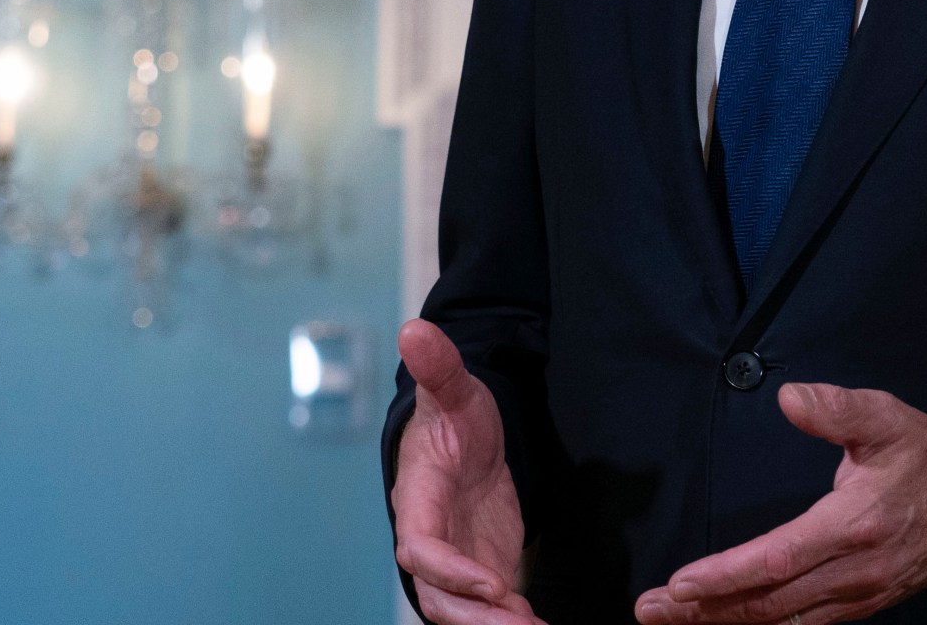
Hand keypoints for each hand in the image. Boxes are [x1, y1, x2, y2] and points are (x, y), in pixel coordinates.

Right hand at [393, 319, 546, 624]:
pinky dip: (511, 621)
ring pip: (462, 611)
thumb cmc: (455, 418)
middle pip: (439, 596)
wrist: (466, 440)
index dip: (451, 571)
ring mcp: (456, 561)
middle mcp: (431, 541)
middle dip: (477, 618)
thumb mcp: (455, 391)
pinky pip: (489, 608)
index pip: (422, 548)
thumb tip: (416, 329)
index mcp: (418, 502)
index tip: (494, 583)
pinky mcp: (481, 569)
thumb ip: (440, 368)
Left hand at [634, 383, 926, 624]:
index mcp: (853, 525)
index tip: (679, 584)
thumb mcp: (888, 418)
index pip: (776, 559)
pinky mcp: (862, 606)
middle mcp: (852, 572)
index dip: (724, 576)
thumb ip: (838, 408)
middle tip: (651, 610)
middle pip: (768, 603)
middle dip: (704, 611)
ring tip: (675, 620)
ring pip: (781, 622)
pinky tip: (729, 623)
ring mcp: (858, 596)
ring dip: (724, 624)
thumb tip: (789, 397)